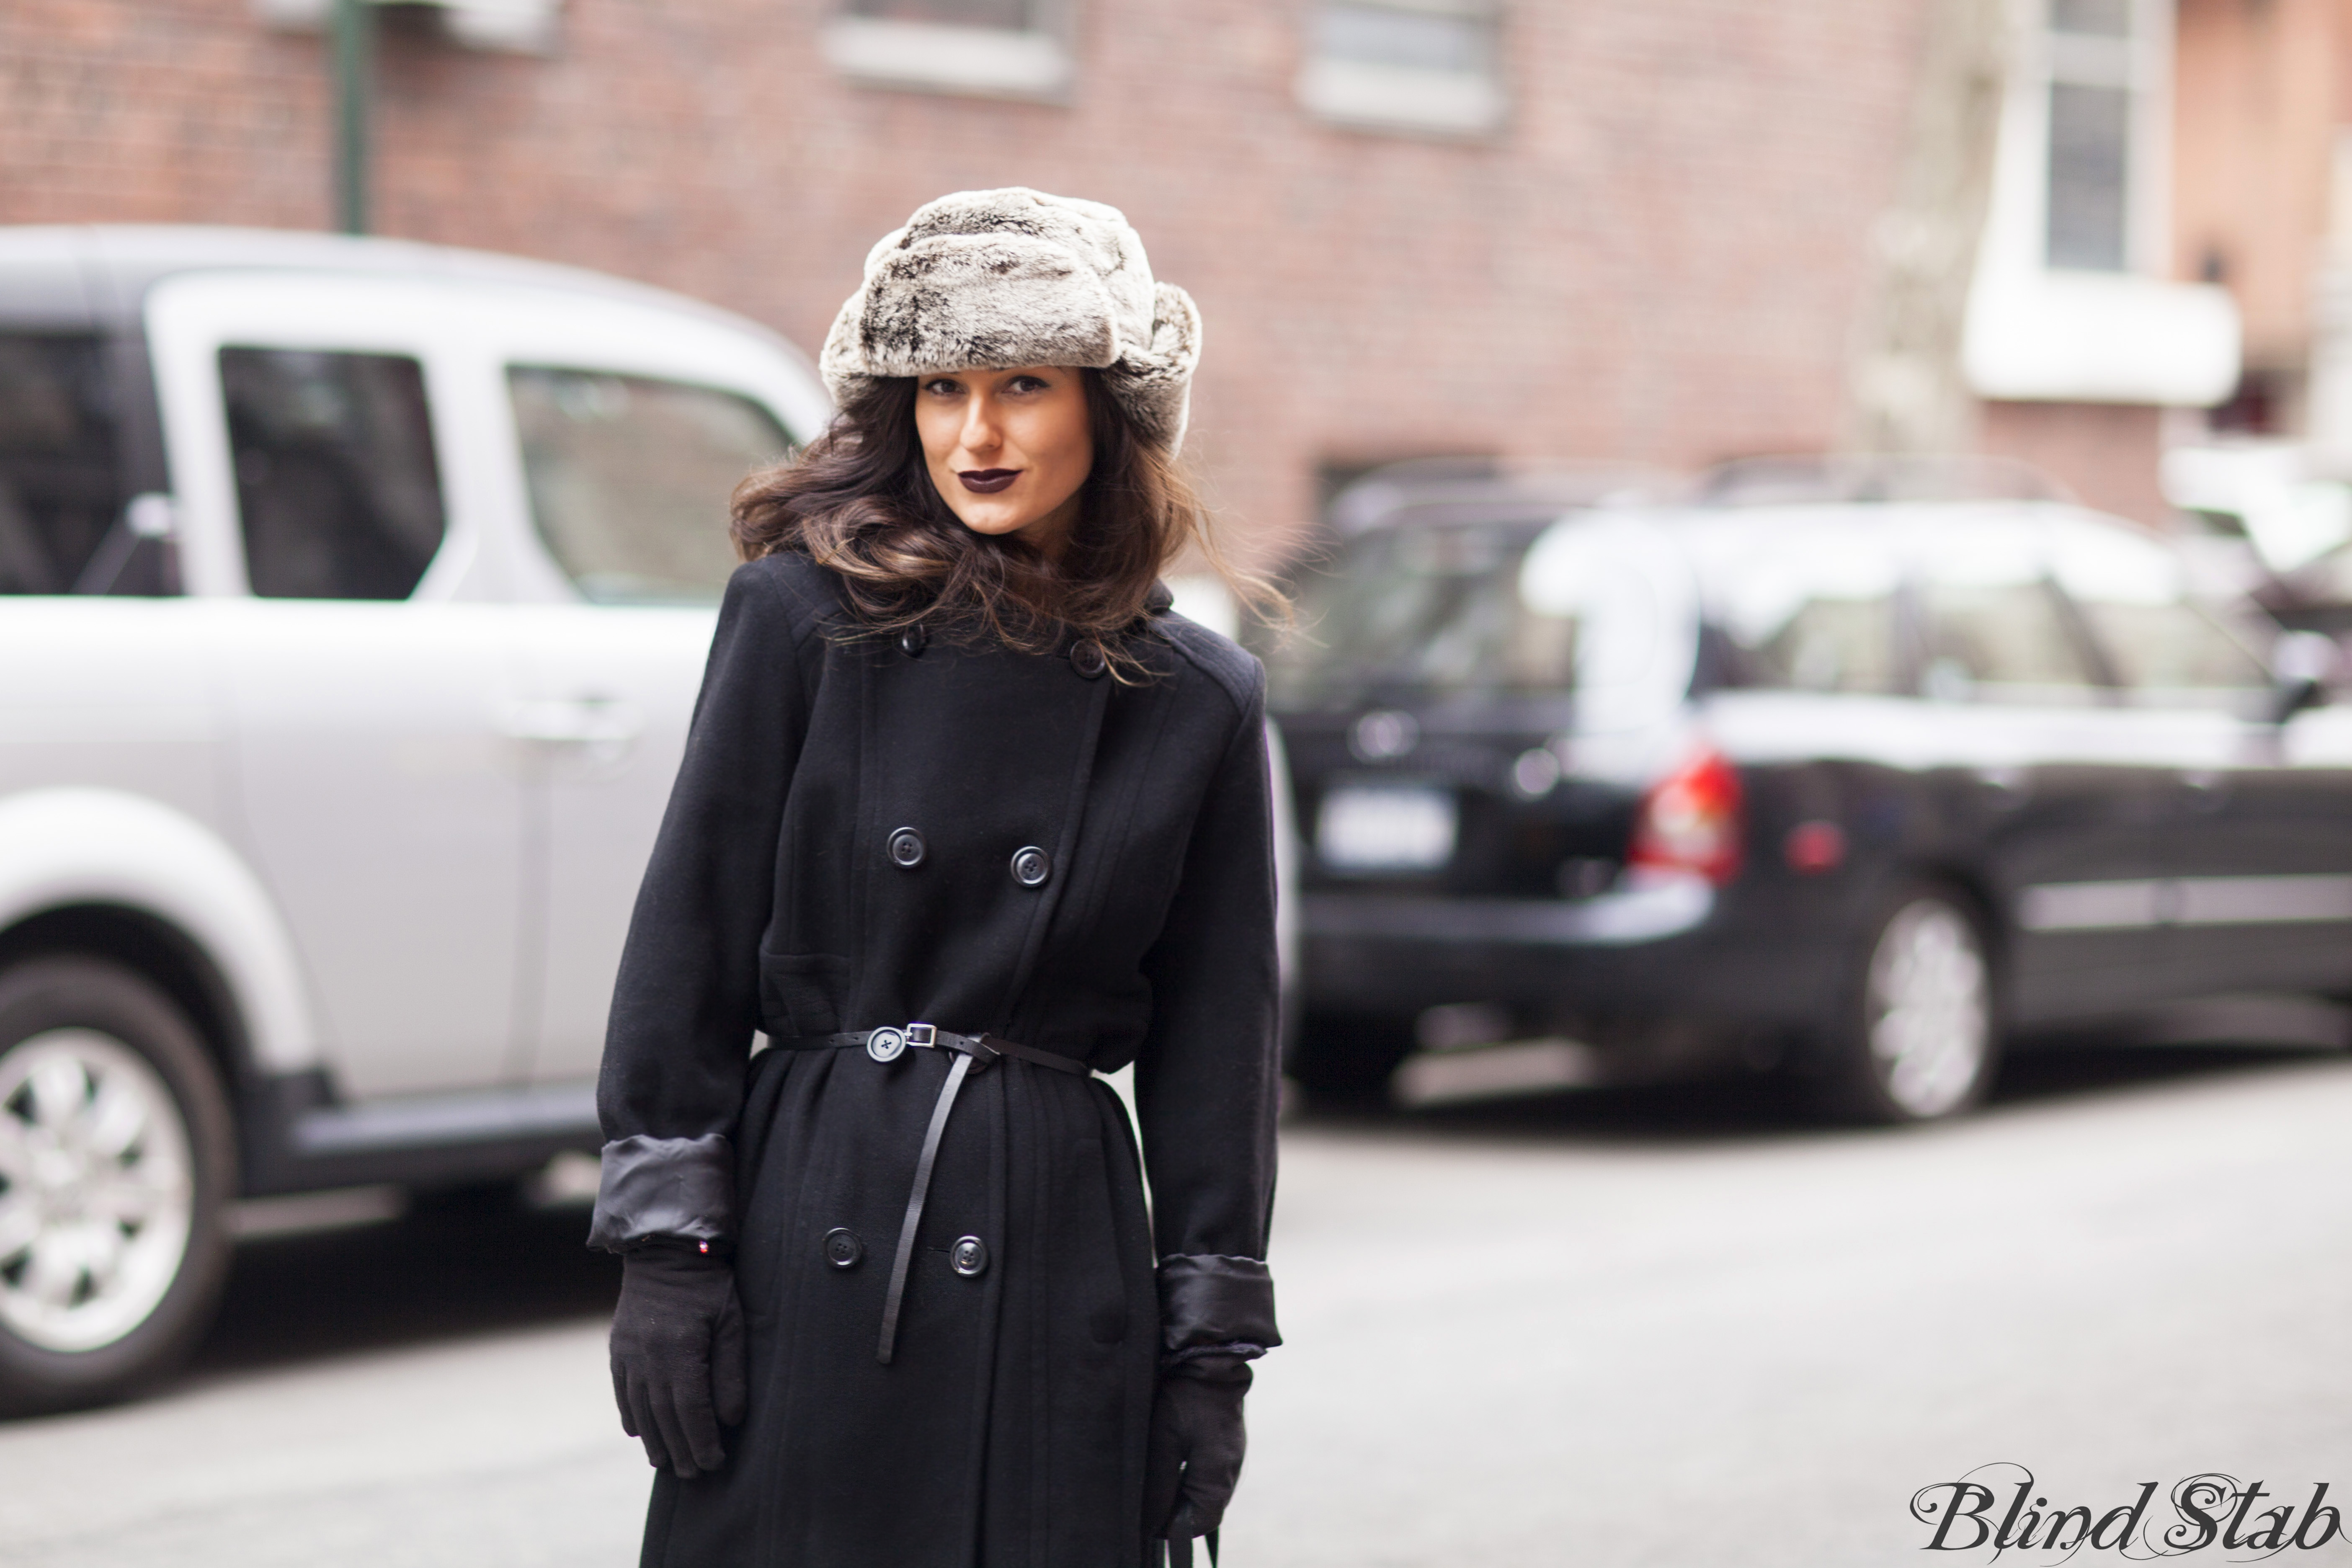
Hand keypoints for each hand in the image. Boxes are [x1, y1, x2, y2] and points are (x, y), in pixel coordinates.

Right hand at [609, 1241, 747, 1477]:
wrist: (666, 1250)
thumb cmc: (709, 1285)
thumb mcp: (731, 1323)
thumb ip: (731, 1371)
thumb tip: (731, 1420)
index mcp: (679, 1351)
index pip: (691, 1410)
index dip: (702, 1440)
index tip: (714, 1463)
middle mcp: (647, 1358)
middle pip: (663, 1416)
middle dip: (679, 1449)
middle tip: (692, 1474)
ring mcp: (628, 1353)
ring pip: (640, 1408)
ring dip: (653, 1439)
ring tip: (665, 1463)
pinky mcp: (618, 1347)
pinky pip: (621, 1390)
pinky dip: (630, 1414)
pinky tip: (637, 1432)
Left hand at [1143, 1355, 1250, 1541]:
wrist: (1211, 1357)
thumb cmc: (1185, 1396)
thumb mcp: (1163, 1439)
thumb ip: (1159, 1483)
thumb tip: (1151, 1520)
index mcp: (1218, 1474)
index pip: (1200, 1523)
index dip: (1172, 1528)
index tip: (1147, 1520)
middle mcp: (1230, 1470)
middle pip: (1203, 1510)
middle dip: (1174, 1511)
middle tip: (1145, 1500)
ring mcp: (1231, 1456)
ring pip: (1204, 1492)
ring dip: (1180, 1493)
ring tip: (1154, 1479)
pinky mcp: (1227, 1444)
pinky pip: (1208, 1473)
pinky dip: (1187, 1476)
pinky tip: (1169, 1462)